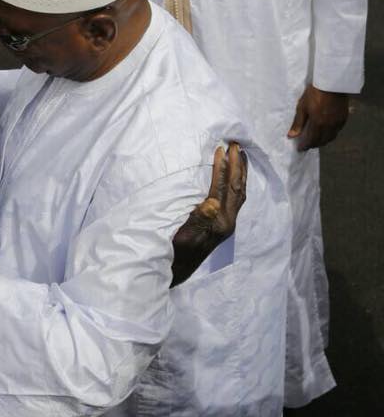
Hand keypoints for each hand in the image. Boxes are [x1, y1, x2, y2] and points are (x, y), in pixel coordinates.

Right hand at [171, 142, 246, 286]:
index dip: (222, 168)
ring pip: (239, 194)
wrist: (177, 271)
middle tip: (236, 145)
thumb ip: (199, 218)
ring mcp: (227, 224)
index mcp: (218, 223)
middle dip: (238, 166)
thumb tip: (212, 202)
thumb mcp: (184, 235)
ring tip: (240, 155)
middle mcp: (227, 222)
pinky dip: (236, 184)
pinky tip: (234, 177)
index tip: (220, 150)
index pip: (222, 189)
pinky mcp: (224, 225)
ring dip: (241, 173)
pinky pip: (235, 200)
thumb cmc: (175, 252)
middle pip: (237, 189)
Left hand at [287, 84, 349, 150]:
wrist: (331, 83)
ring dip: (324, 140)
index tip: (301, 149)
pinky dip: (331, 134)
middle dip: (314, 144)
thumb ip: (298, 123)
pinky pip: (338, 130)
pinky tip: (327, 131)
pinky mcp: (344, 117)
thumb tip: (291, 136)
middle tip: (308, 145)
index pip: (312, 140)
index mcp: (318, 123)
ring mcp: (338, 122)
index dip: (306, 146)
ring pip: (332, 137)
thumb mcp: (302, 107)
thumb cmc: (314, 93)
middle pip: (323, 141)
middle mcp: (330, 125)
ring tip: (317, 140)